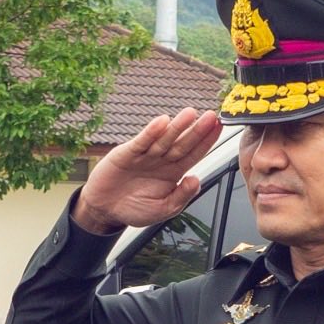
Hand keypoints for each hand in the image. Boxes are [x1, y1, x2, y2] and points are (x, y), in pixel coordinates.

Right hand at [73, 108, 222, 233]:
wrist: (104, 209)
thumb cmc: (134, 209)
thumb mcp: (163, 209)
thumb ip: (181, 197)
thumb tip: (196, 180)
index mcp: (173, 173)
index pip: (194, 154)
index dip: (206, 141)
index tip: (219, 128)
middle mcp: (162, 160)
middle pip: (183, 143)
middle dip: (197, 130)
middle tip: (212, 116)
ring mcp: (145, 155)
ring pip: (165, 139)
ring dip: (177, 126)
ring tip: (191, 113)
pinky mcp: (127, 153)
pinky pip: (142, 141)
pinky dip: (151, 132)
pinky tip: (162, 122)